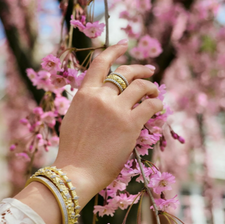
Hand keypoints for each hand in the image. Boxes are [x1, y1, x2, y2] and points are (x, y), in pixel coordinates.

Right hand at [53, 40, 162, 206]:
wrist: (77, 171)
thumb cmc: (73, 151)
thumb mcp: (73, 120)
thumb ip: (85, 105)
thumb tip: (98, 100)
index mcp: (83, 95)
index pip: (100, 64)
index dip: (113, 52)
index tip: (123, 46)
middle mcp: (100, 97)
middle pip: (125, 72)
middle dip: (140, 68)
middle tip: (149, 70)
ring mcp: (115, 109)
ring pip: (141, 85)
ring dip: (151, 86)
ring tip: (155, 91)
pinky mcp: (130, 123)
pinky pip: (150, 105)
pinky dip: (157, 103)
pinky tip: (158, 107)